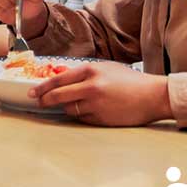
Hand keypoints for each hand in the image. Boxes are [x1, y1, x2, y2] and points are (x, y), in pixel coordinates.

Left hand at [31, 62, 171, 125]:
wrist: (153, 96)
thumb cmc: (130, 80)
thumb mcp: (106, 68)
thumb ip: (84, 73)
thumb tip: (61, 77)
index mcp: (90, 70)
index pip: (58, 80)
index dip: (42, 87)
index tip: (33, 92)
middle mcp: (90, 87)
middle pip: (58, 96)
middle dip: (45, 100)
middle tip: (39, 102)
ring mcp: (95, 104)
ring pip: (69, 109)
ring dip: (67, 107)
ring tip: (76, 103)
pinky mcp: (101, 119)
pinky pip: (83, 118)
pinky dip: (82, 115)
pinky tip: (91, 110)